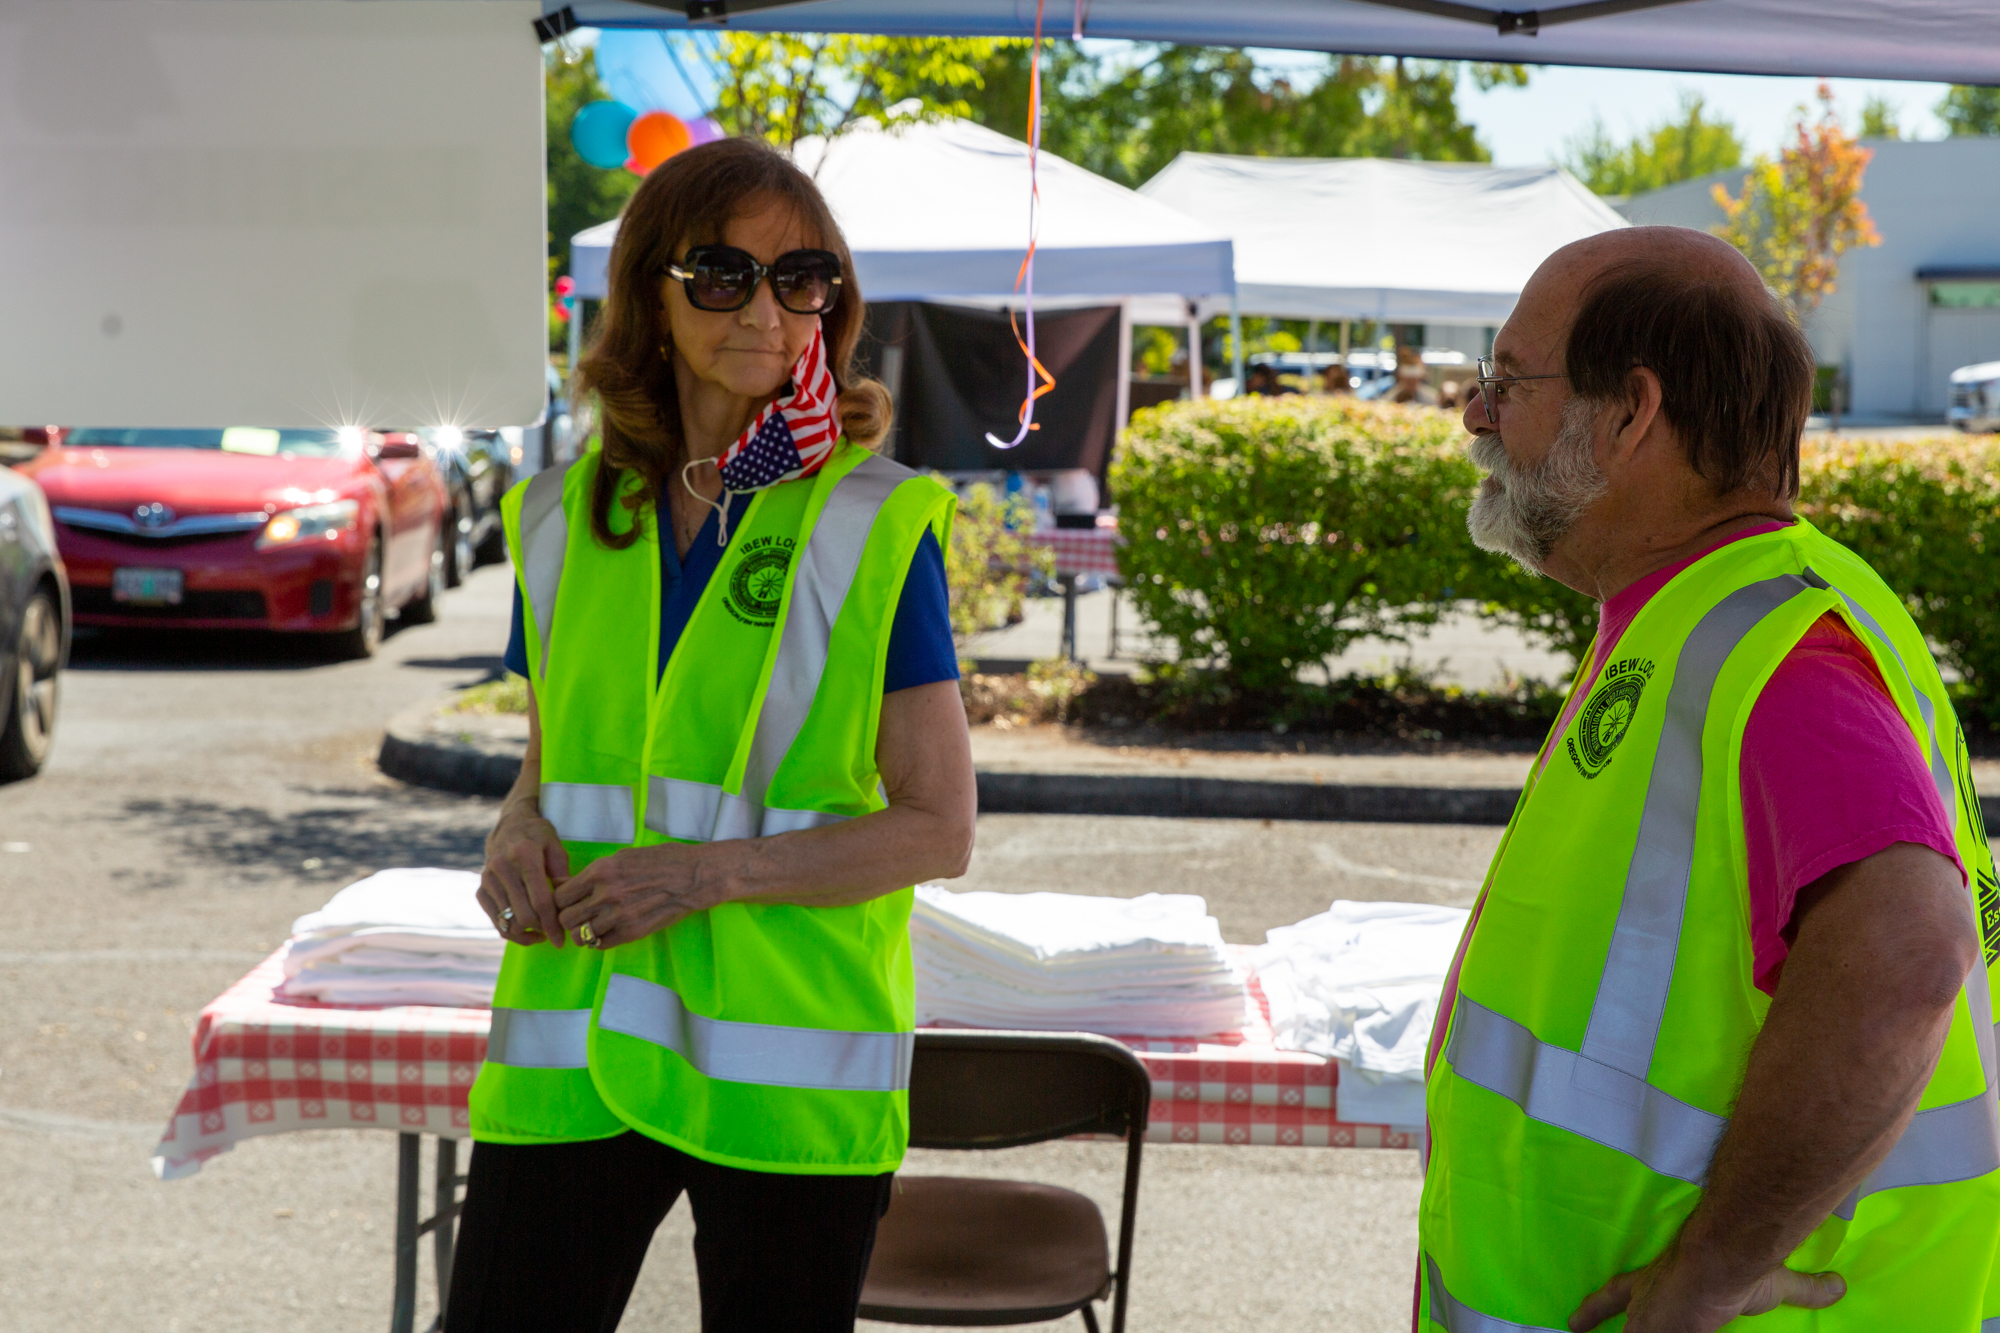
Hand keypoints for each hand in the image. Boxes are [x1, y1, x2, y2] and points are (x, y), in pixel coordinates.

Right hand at [478, 797, 570, 946]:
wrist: (509, 826)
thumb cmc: (538, 837)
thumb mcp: (555, 845)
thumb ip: (562, 872)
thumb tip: (568, 899)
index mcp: (524, 855)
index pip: (540, 900)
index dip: (552, 924)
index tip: (561, 940)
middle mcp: (502, 868)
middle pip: (523, 915)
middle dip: (542, 930)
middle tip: (555, 934)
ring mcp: (488, 880)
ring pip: (508, 922)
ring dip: (527, 933)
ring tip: (543, 931)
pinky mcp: (481, 889)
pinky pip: (495, 921)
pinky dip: (512, 932)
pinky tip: (528, 931)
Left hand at [554, 843, 725, 949]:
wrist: (694, 875)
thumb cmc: (661, 860)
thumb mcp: (623, 857)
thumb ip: (594, 872)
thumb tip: (565, 884)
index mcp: (600, 871)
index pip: (560, 895)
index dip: (560, 900)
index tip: (566, 902)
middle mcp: (605, 895)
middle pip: (565, 917)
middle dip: (567, 918)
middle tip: (576, 916)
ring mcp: (619, 916)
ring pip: (580, 935)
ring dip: (581, 933)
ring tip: (590, 927)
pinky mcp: (632, 932)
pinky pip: (601, 945)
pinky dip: (598, 941)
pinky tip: (605, 933)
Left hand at [1569, 1244, 1844, 1332]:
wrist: (1719, 1259)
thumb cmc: (1739, 1266)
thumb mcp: (1775, 1283)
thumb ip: (1803, 1289)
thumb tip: (1841, 1286)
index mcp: (1653, 1286)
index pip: (1612, 1296)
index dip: (1593, 1310)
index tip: (1572, 1323)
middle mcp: (1641, 1305)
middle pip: (1622, 1329)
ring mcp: (1643, 1325)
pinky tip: (1595, 1332)